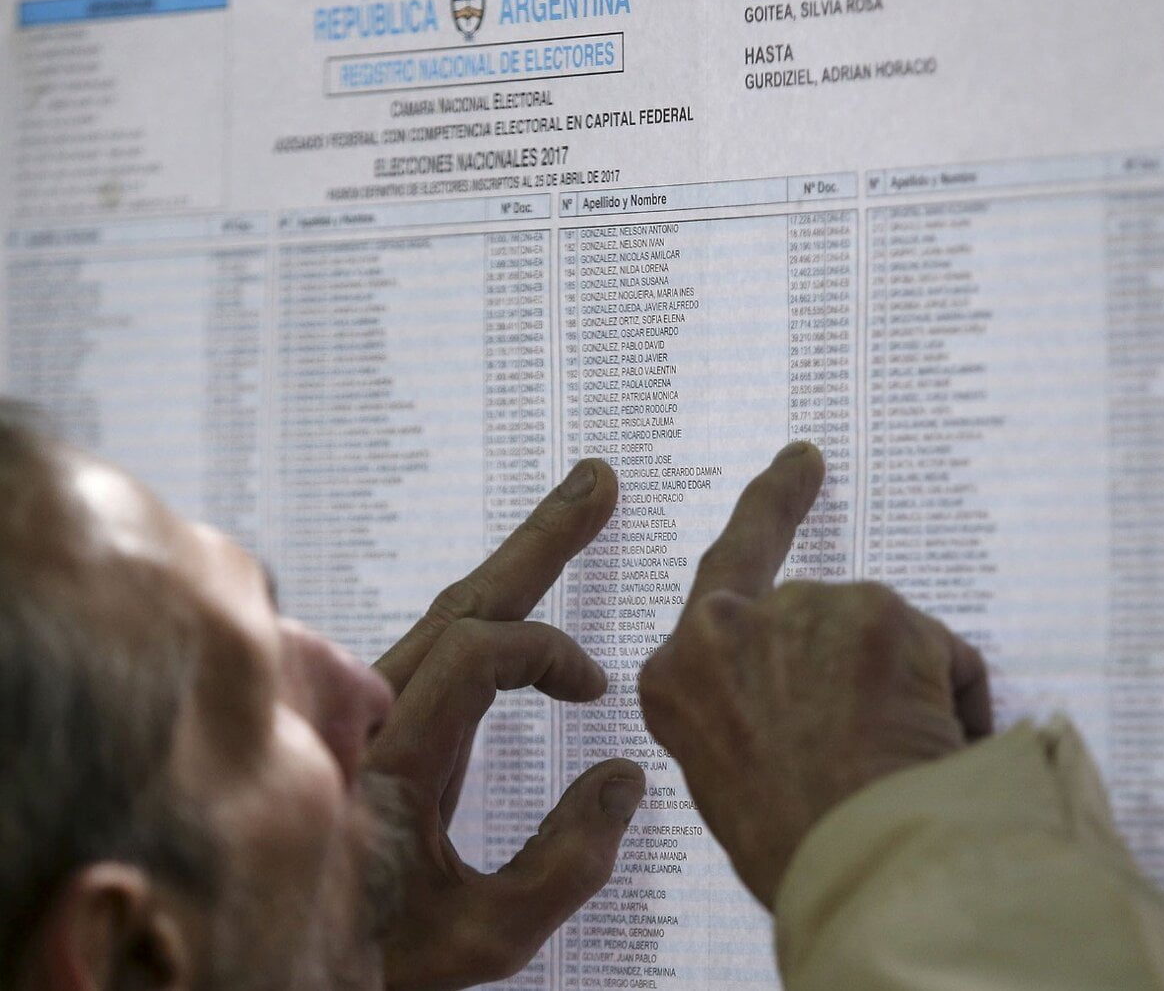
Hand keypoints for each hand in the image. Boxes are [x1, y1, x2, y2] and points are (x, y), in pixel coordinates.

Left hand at [368, 460, 645, 989]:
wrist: (277, 969)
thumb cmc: (371, 955)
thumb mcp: (482, 935)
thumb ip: (563, 866)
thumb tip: (623, 778)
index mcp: (392, 762)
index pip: (476, 653)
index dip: (546, 653)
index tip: (594, 689)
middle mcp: (374, 721)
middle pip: (459, 604)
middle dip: (537, 543)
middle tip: (596, 483)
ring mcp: (372, 716)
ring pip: (446, 617)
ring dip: (515, 564)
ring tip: (573, 510)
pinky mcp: (381, 724)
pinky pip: (438, 648)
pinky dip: (490, 612)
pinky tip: (519, 598)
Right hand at [639, 443, 991, 909]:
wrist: (854, 875)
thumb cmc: (797, 849)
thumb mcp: (731, 776)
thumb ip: (747, 707)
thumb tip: (808, 694)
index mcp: (677, 677)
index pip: (722, 580)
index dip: (771, 511)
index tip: (802, 462)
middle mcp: (724, 627)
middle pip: (809, 611)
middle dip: (849, 651)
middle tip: (883, 722)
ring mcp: (800, 611)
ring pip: (875, 630)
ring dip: (900, 686)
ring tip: (899, 767)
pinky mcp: (876, 612)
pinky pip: (934, 651)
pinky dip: (950, 697)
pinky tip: (937, 749)